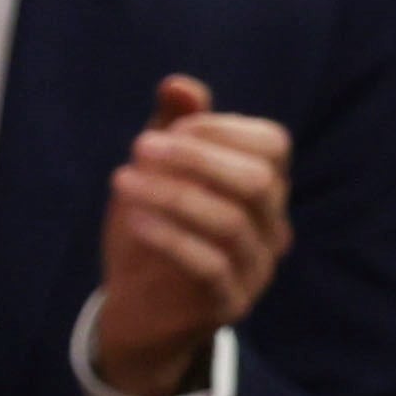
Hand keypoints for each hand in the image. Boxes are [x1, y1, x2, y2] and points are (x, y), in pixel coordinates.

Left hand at [93, 76, 289, 395]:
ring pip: (230, 222)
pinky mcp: (229, 304)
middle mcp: (272, 229)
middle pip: (259, 181)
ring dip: (172, 194)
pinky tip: (133, 219)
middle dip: (196, 157)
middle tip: (140, 147)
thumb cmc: (154, 230)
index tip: (169, 128)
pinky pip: (209, 266)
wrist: (140, 311)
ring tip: (122, 180)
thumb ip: (173, 128)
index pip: (273, 145)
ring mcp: (255, 270)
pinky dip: (169, 236)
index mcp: (265, 191)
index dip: (222, 128)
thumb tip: (180, 85)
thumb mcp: (158, 173)